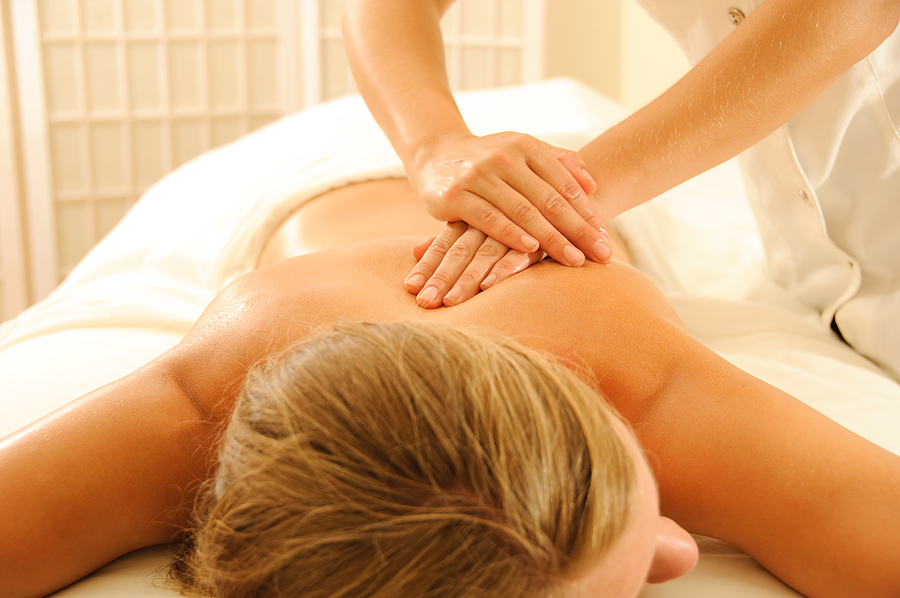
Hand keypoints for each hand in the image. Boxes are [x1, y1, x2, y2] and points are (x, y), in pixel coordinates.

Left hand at [406, 222, 544, 308]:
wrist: (558, 198)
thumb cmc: (511, 217)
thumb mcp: (478, 224)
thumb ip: (450, 239)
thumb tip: (413, 250)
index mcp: (471, 218)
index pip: (444, 244)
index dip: (428, 265)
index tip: (410, 287)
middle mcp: (488, 222)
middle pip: (459, 251)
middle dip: (441, 278)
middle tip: (425, 303)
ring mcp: (512, 229)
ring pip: (484, 255)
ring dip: (467, 280)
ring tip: (450, 302)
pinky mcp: (537, 239)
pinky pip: (518, 254)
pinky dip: (504, 269)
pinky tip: (489, 286)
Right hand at [408, 131, 611, 265]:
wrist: (434, 153)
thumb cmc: (486, 158)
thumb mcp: (521, 151)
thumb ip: (557, 162)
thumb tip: (592, 183)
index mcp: (525, 146)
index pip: (564, 183)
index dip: (587, 212)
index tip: (605, 238)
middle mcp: (504, 157)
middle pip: (549, 200)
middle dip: (578, 230)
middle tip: (601, 255)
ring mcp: (478, 176)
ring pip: (523, 211)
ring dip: (552, 239)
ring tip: (574, 260)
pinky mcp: (455, 195)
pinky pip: (489, 219)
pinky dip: (512, 235)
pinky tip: (531, 251)